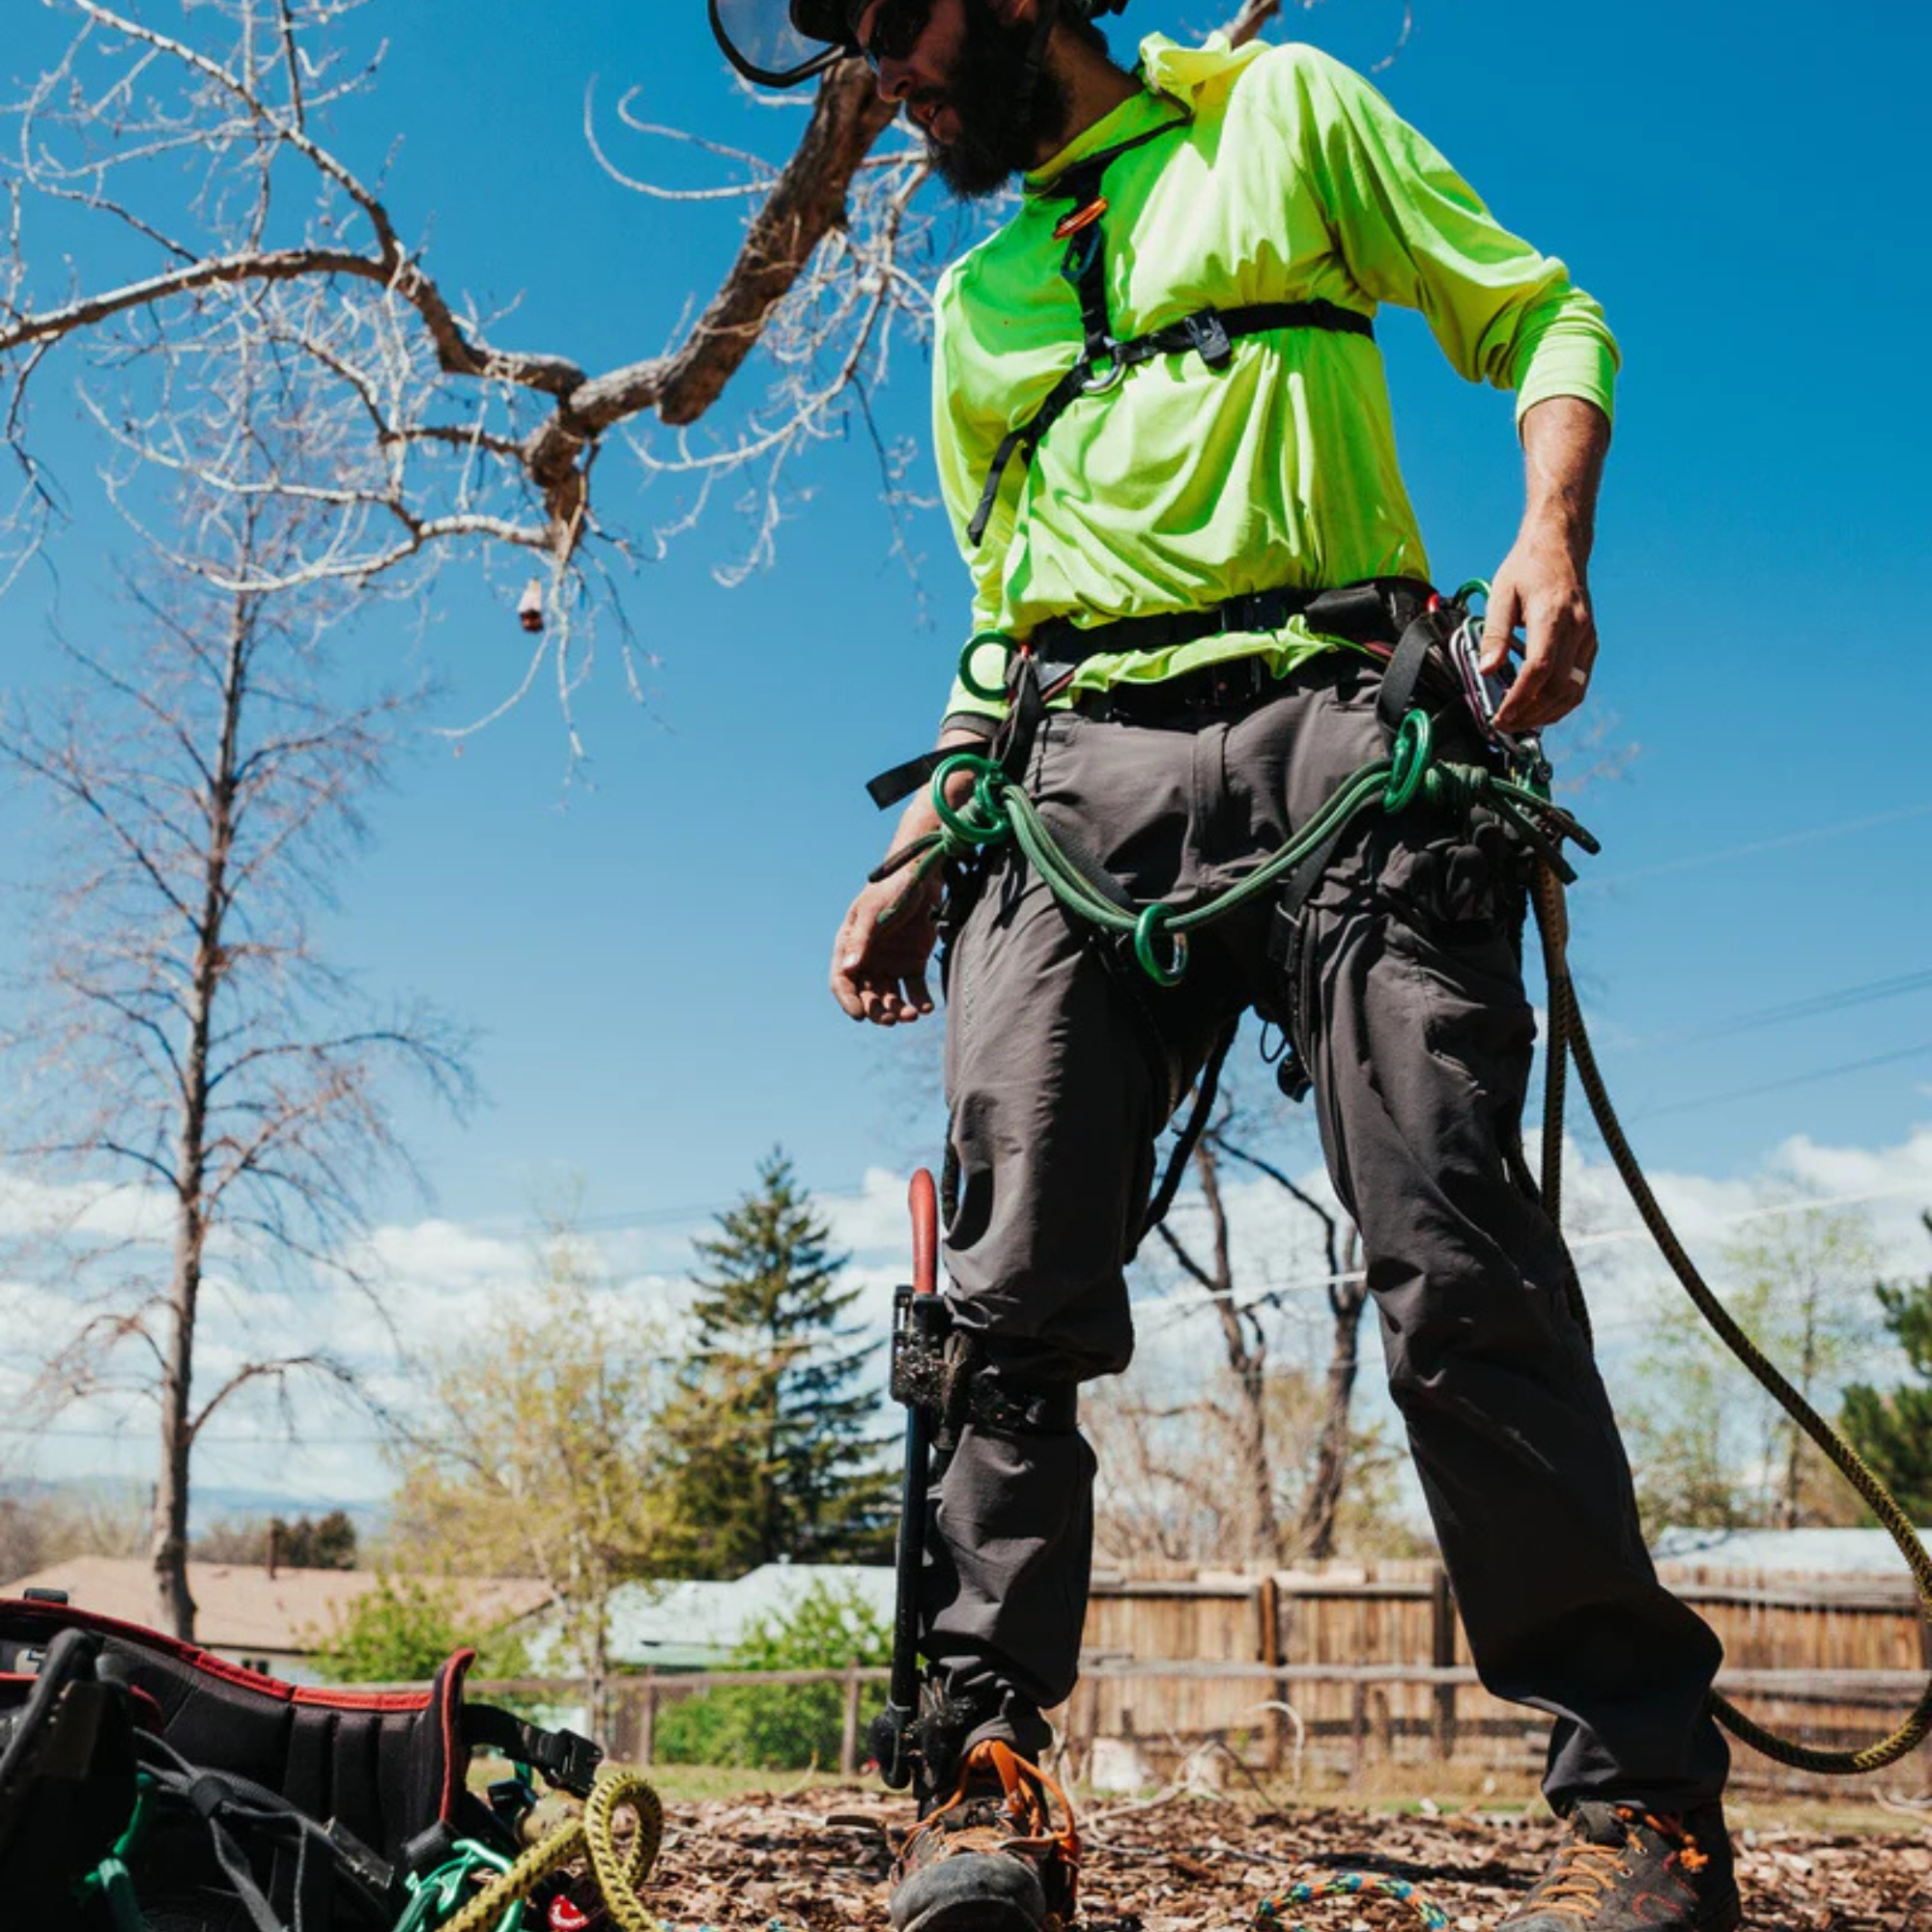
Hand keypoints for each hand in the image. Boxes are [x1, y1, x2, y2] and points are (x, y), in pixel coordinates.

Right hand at [830, 870, 942, 1025]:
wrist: (923, 876)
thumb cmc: (892, 888)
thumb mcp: (874, 912)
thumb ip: (862, 940)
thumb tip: (848, 969)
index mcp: (849, 946)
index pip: (842, 980)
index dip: (848, 1000)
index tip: (860, 1015)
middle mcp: (867, 959)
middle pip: (866, 995)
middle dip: (876, 1011)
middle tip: (890, 1020)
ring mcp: (890, 964)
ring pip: (890, 997)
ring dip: (898, 1010)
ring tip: (911, 1015)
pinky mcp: (913, 964)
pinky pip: (914, 989)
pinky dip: (919, 1001)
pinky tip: (925, 1008)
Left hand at [1479, 528, 1598, 732]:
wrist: (1560, 547)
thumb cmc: (1527, 568)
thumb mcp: (1501, 594)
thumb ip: (1495, 633)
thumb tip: (1487, 669)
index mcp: (1553, 615)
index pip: (1539, 668)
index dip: (1520, 698)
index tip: (1500, 716)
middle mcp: (1577, 629)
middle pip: (1558, 687)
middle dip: (1530, 713)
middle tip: (1503, 725)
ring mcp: (1588, 638)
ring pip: (1574, 691)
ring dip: (1546, 715)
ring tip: (1518, 723)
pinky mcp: (1590, 644)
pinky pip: (1579, 683)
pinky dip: (1560, 703)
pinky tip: (1538, 711)